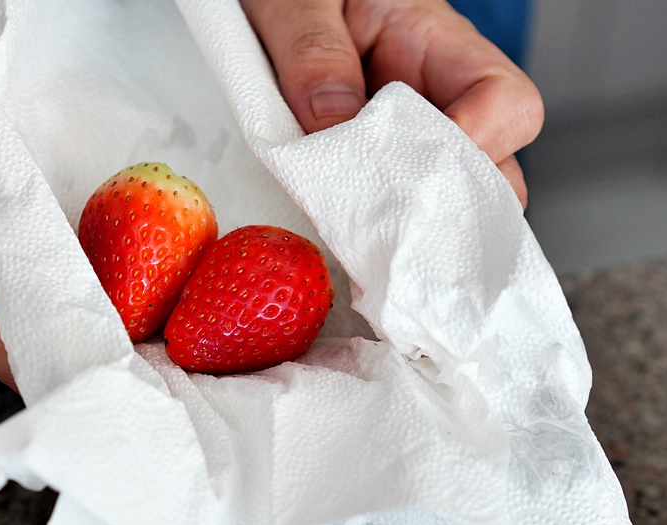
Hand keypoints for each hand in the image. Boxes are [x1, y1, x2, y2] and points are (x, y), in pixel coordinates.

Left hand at [240, 0, 543, 206]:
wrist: (284, 2)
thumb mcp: (300, 3)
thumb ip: (315, 55)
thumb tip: (335, 125)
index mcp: (435, 43)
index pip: (504, 101)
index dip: (477, 144)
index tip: (416, 170)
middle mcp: (437, 96)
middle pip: (493, 168)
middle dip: (449, 206)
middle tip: (389, 228)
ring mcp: (412, 134)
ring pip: (448, 196)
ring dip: (410, 222)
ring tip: (361, 238)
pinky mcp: (377, 162)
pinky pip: (397, 203)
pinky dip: (374, 225)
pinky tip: (342, 235)